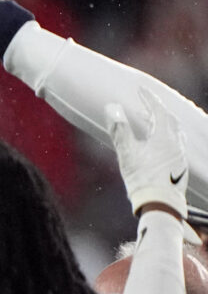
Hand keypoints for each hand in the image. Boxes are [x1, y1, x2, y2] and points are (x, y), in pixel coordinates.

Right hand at [106, 96, 189, 219]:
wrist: (160, 204)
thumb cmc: (142, 179)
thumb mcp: (127, 154)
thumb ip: (120, 129)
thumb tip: (112, 107)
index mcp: (165, 136)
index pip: (158, 110)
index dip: (149, 98)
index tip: (141, 89)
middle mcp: (176, 143)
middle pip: (169, 119)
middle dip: (157, 109)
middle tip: (144, 105)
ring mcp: (180, 154)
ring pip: (175, 131)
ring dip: (163, 123)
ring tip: (151, 122)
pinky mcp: (180, 165)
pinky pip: (176, 143)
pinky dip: (167, 136)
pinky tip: (159, 144)